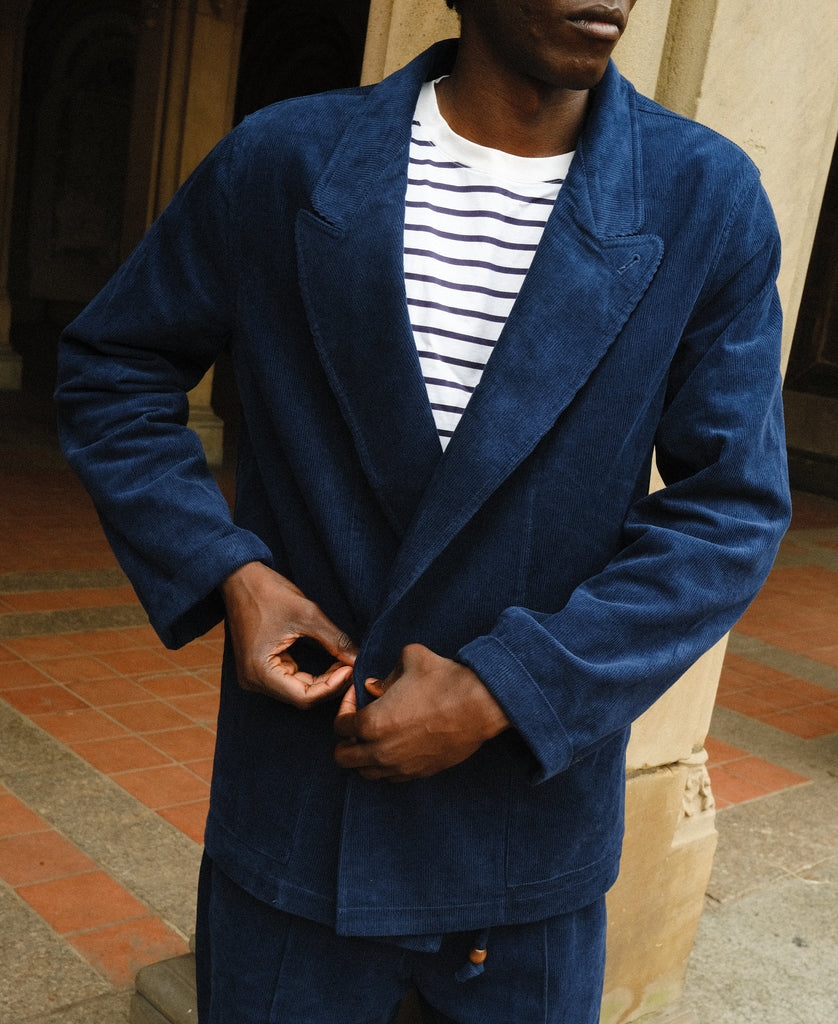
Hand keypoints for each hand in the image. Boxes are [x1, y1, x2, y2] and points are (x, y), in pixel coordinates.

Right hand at [221, 561, 357, 707]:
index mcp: (259, 671)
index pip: (303, 697)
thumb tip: (358, 658)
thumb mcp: (307, 614)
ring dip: (323, 681)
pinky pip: (291, 680)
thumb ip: (334, 639)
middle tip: (352, 666)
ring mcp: (255, 676)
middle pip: (300, 697)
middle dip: (329, 685)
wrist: (240, 578)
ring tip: (344, 663)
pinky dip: (312, 675)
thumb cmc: (268, 592)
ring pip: (297, 690)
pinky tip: (331, 662)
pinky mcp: (261, 668)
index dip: (331, 687)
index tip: (351, 669)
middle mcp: (253, 680)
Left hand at [333, 643, 508, 781]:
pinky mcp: (420, 773)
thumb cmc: (444, 679)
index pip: (339, 726)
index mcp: (372, 723)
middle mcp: (381, 751)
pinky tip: (397, 744)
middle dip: (345, 740)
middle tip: (358, 723)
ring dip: (363, 756)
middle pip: (343, 758)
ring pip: (366, 773)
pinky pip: (391, 777)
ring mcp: (401, 766)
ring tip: (376, 736)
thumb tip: (375, 686)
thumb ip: (386, 673)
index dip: (345, 707)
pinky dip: (386, 765)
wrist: (480, 705)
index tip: (358, 696)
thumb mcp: (409, 659)